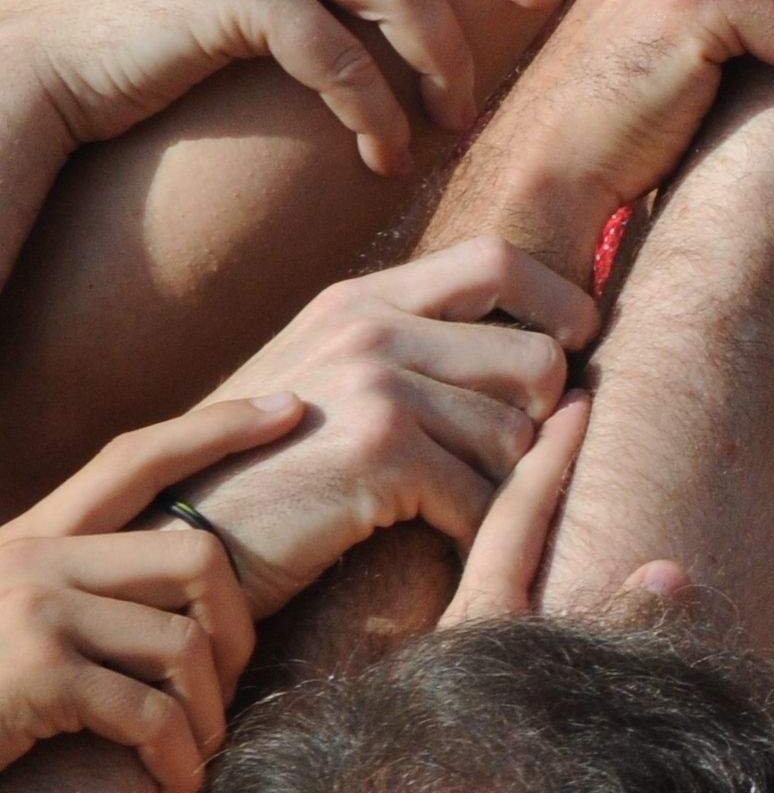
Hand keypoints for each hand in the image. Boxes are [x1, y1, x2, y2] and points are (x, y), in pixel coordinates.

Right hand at [0, 396, 298, 792]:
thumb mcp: (15, 626)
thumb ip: (83, 594)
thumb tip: (195, 589)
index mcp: (29, 540)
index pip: (134, 459)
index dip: (216, 429)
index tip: (291, 409)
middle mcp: (31, 558)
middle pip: (195, 556)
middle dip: (238, 629)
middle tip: (234, 690)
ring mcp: (33, 611)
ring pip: (185, 644)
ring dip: (208, 717)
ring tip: (198, 761)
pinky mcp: (40, 674)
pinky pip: (154, 715)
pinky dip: (178, 764)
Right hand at [173, 244, 598, 615]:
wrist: (178, 529)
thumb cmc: (262, 462)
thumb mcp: (325, 372)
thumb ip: (411, 343)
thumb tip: (541, 346)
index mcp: (359, 298)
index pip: (497, 258)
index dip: (560, 300)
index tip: (576, 341)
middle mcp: (369, 328)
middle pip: (538, 357)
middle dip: (538, 417)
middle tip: (497, 456)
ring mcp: (374, 385)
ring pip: (520, 436)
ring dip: (498, 482)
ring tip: (441, 498)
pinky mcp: (380, 451)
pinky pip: (483, 495)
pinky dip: (469, 528)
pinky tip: (430, 535)